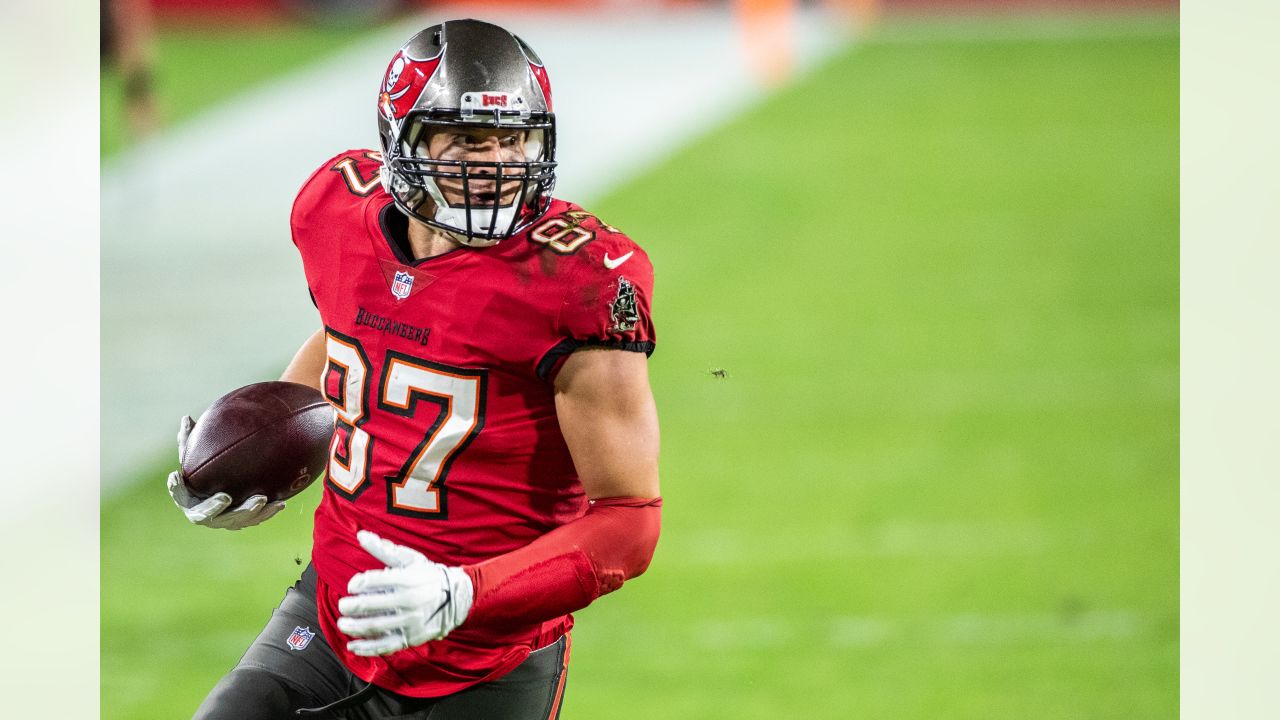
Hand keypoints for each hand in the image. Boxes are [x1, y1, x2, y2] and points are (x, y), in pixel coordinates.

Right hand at [167, 415, 285, 529]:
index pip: (178, 495)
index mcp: (188, 499)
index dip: (175, 489)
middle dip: (215, 507)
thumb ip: (190, 439)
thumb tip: (186, 418)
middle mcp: (204, 514)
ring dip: (248, 511)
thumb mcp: (197, 454)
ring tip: (262, 498)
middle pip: (207, 514)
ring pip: (235, 520)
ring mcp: (224, 521)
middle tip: (225, 496)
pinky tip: (280, 502)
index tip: (175, 475)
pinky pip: (255, 520)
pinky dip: (267, 512)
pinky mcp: (242, 522)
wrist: (225, 488)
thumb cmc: (206, 470)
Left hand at [337, 530, 473, 655]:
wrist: (457, 598)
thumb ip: (383, 549)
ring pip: (374, 626)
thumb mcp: (410, 559)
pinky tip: (353, 646)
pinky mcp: (411, 638)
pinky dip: (367, 648)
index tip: (352, 586)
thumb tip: (360, 535)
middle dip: (350, 606)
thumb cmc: (428, 576)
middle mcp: (408, 601)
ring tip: (343, 623)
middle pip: (370, 605)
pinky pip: (385, 646)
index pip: (374, 581)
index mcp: (407, 579)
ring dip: (354, 627)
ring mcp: (410, 621)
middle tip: (343, 606)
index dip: (357, 584)